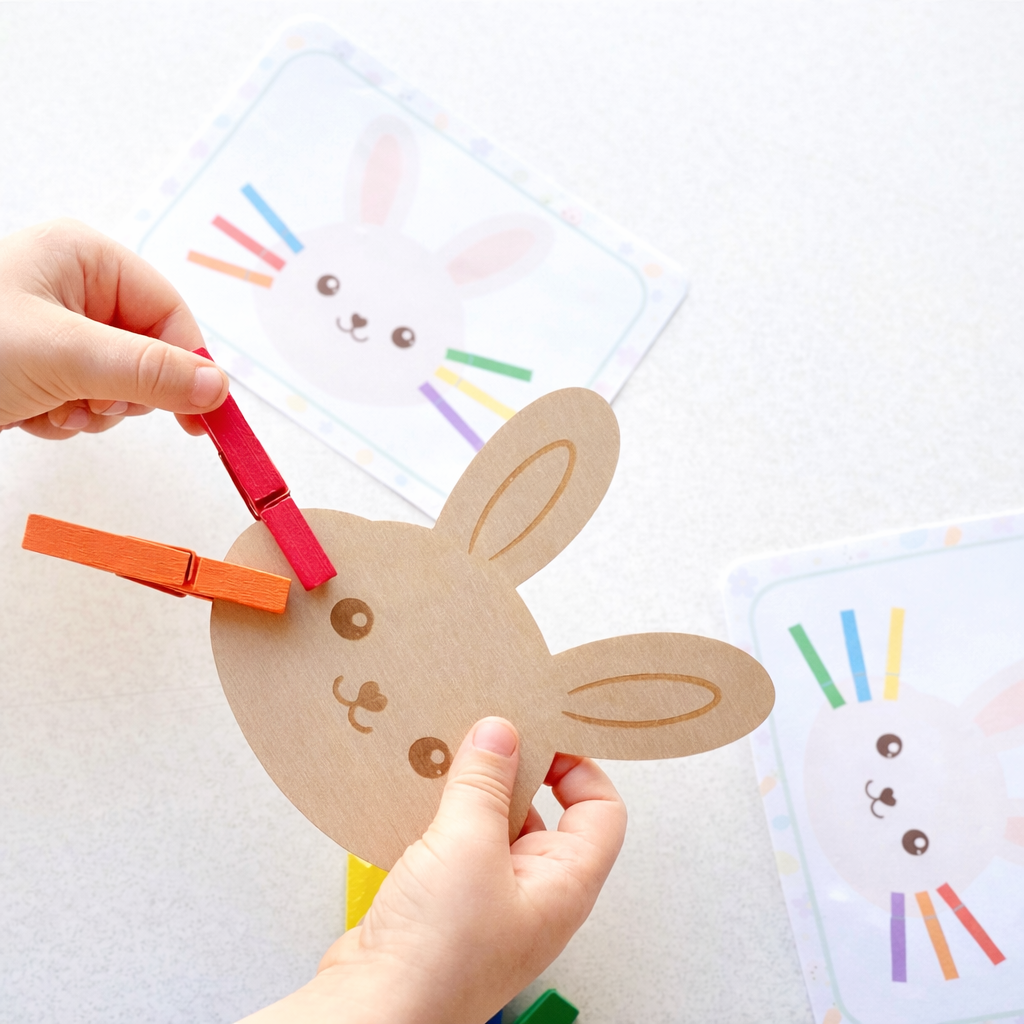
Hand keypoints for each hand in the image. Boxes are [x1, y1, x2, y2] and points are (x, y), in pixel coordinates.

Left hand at [0, 219, 228, 437]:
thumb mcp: (65, 356)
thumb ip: (148, 372)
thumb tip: (219, 389)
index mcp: (84, 258)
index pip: (169, 312)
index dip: (188, 364)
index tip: (203, 415)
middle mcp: (74, 287)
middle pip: (148, 352)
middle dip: (123, 391)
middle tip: (91, 403)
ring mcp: (56, 329)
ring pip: (118, 383)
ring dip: (92, 410)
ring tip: (51, 408)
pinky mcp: (41, 365)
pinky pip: (86, 399)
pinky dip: (67, 418)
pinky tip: (33, 414)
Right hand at [245, 719, 626, 1023]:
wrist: (375, 1009)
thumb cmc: (437, 957)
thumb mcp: (467, 845)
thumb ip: (485, 781)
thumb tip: (501, 733)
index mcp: (564, 884)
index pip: (600, 810)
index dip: (579, 766)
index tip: (545, 732)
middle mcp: (533, 892)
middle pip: (545, 811)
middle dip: (516, 769)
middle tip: (488, 735)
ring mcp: (489, 897)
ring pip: (494, 824)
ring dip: (472, 790)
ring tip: (449, 757)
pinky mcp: (448, 901)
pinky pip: (456, 842)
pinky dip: (442, 813)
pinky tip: (419, 793)